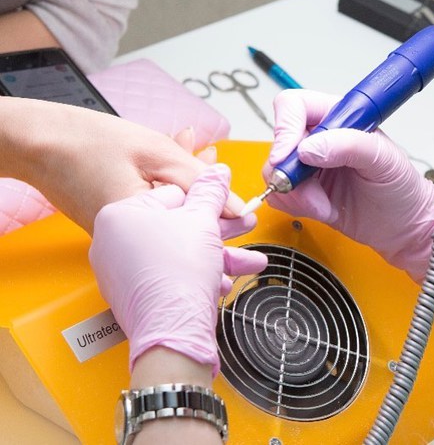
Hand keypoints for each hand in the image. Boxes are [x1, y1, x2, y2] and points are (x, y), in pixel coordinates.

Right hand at [0, 97, 244, 232]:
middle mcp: (134, 242)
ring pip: (173, 218)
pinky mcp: (117, 228)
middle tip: (222, 177)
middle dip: (212, 203)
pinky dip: (169, 191)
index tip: (247, 211)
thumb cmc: (88, 144)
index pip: (202, 235)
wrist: (39, 143)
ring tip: (202, 158)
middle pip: (190, 229)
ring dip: (191, 192)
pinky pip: (154, 213)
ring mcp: (123, 237)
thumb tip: (235, 203)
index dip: (228, 220)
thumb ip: (199, 180)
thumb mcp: (156, 154)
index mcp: (144, 229)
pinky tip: (177, 167)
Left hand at [89, 164, 267, 373]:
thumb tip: (219, 172)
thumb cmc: (180, 271)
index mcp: (118, 213)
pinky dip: (197, 274)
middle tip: (242, 226)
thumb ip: (211, 191)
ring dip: (217, 255)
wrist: (173, 334)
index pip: (172, 194)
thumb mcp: (202, 220)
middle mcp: (112, 240)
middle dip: (218, 230)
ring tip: (249, 259)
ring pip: (178, 252)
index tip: (227, 207)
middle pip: (177, 226)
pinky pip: (170, 274)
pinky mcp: (133, 294)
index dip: (206, 202)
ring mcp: (120, 270)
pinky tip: (226, 280)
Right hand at [265, 90, 433, 283]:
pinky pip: (280, 196)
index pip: (294, 107)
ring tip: (324, 205)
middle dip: (290, 172)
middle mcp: (318, 138)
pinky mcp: (304, 191)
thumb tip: (308, 148)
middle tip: (311, 191)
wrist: (405, 226)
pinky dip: (295, 206)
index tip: (290, 156)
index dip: (285, 128)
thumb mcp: (385, 160)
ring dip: (296, 194)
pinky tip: (322, 210)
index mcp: (338, 117)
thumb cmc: (402, 188)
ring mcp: (308, 166)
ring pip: (275, 172)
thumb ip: (349, 146)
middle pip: (278, 143)